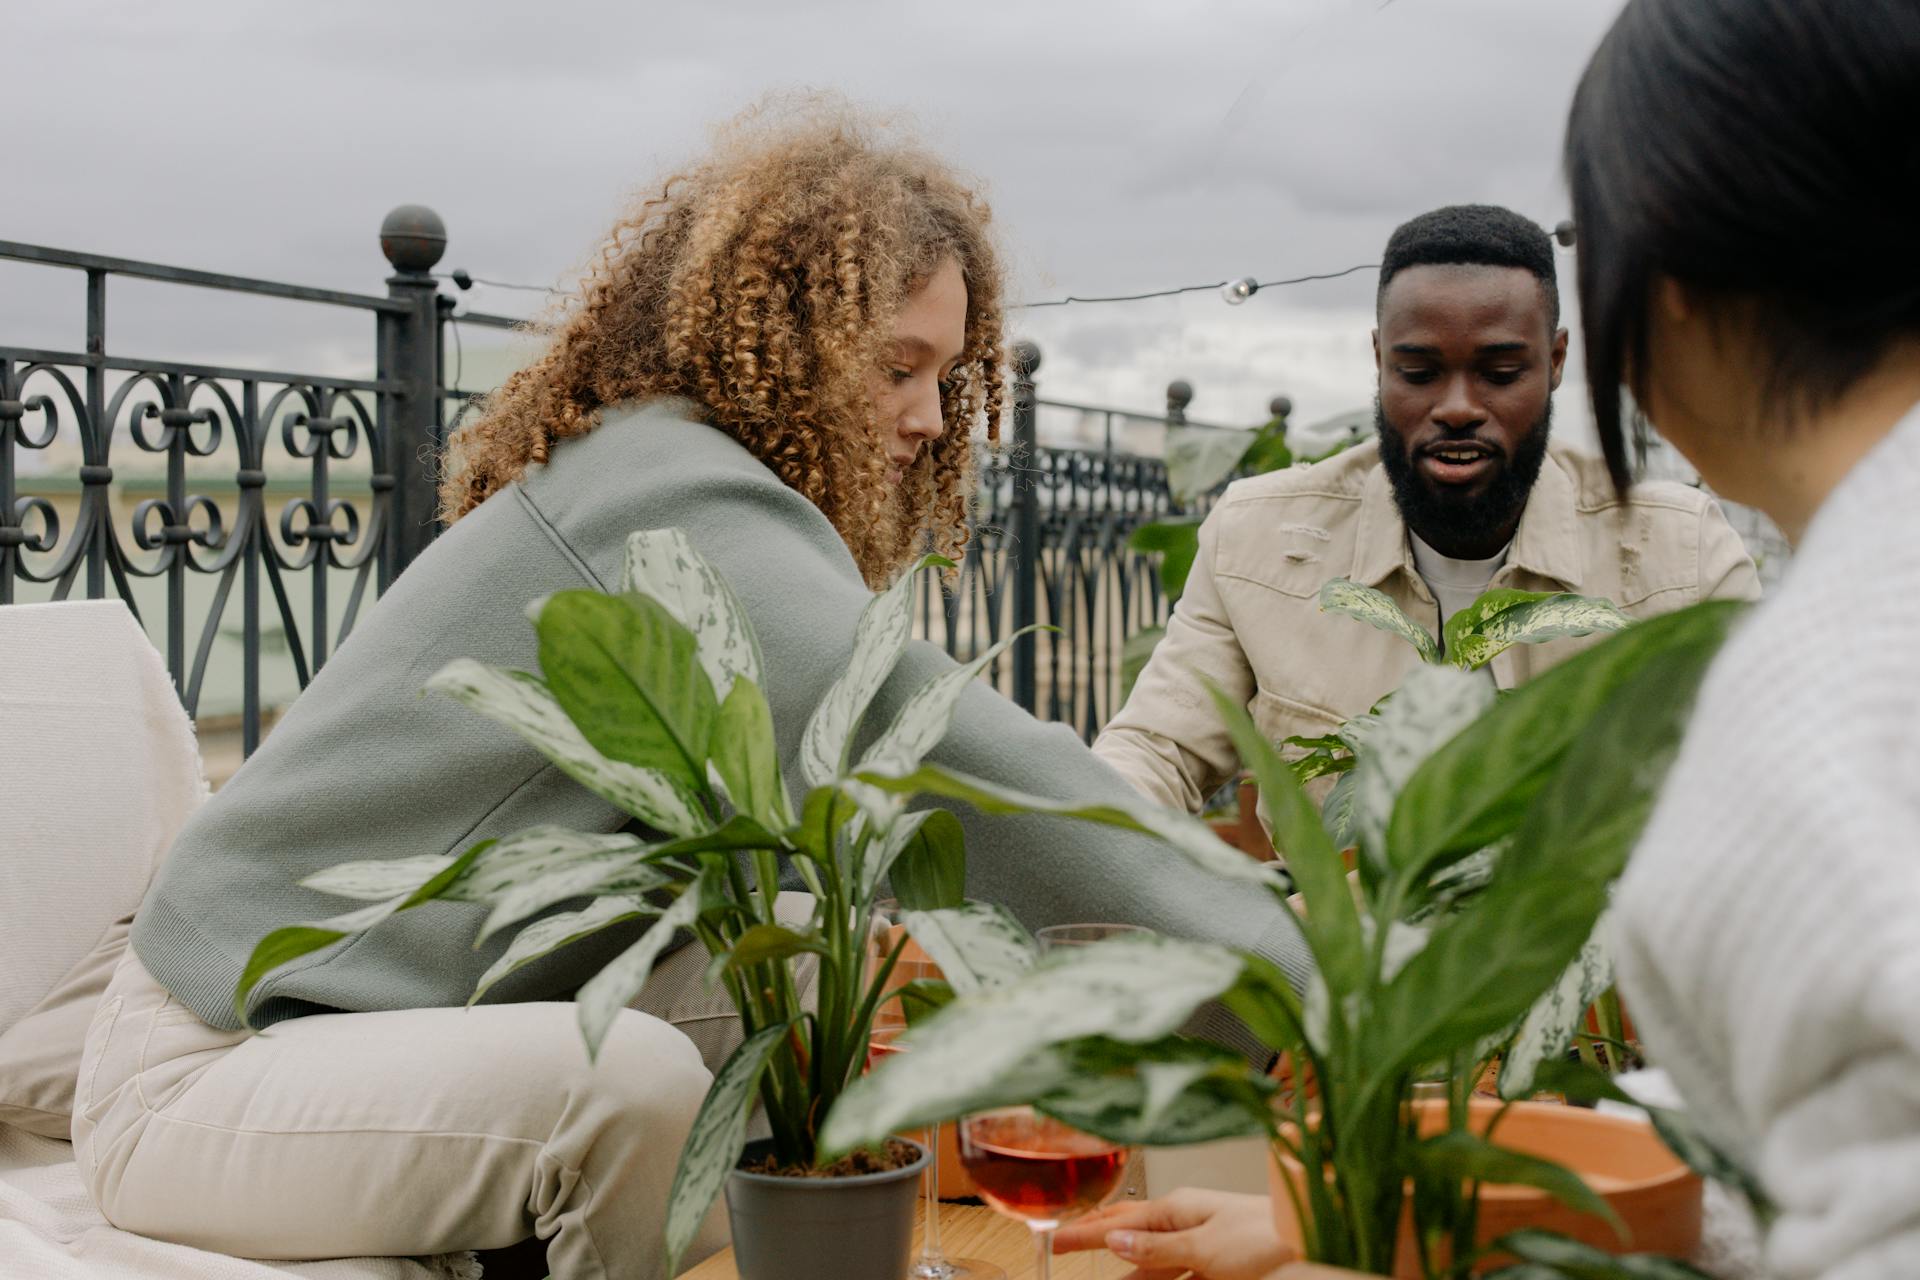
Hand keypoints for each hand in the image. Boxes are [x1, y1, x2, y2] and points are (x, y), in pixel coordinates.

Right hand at [1051, 1188, 1294, 1279]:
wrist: (1312, 1238)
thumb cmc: (1265, 1234)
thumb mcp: (1205, 1246)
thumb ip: (1158, 1248)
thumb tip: (1115, 1242)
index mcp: (1177, 1209)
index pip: (1118, 1223)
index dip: (1084, 1233)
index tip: (1055, 1240)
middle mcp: (1185, 1223)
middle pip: (1132, 1234)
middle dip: (1100, 1240)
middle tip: (1067, 1246)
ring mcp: (1201, 1245)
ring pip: (1153, 1262)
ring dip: (1129, 1274)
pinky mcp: (1218, 1267)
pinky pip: (1177, 1275)